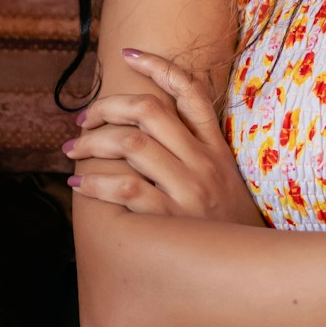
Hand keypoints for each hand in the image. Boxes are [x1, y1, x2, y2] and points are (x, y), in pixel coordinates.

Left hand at [64, 48, 261, 226]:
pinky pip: (127, 188)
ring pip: (132, 145)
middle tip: (84, 119)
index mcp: (216, 148)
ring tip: (74, 151)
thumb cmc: (227, 226)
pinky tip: (79, 186)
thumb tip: (150, 128)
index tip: (128, 55)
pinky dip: (95, 183)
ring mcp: (189, 190)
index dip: (159, 67)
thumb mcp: (225, 181)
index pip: (191, 93)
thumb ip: (198, 153)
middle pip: (150, 112)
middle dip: (107, 108)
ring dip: (93, 143)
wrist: (251, 271)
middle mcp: (203, 163)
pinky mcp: (172, 220)